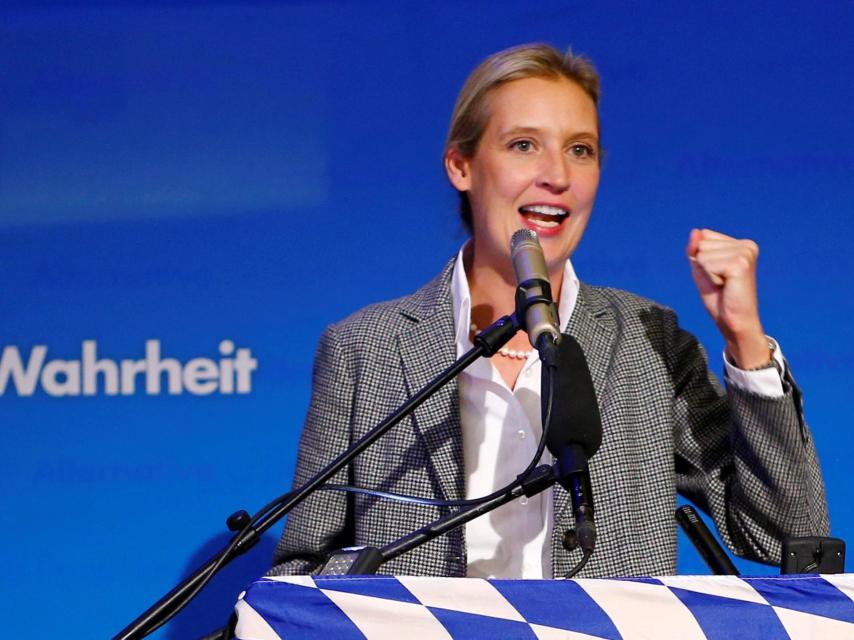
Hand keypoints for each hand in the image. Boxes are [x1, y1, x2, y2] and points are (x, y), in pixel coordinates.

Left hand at [686, 228, 770, 368]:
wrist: (734, 322)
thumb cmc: (720, 298)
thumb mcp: (701, 269)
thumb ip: (695, 249)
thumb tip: (696, 231)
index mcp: (741, 244)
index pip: (704, 236)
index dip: (702, 259)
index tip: (718, 275)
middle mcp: (747, 245)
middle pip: (702, 244)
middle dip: (704, 267)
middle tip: (721, 283)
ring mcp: (745, 253)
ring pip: (703, 254)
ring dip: (708, 273)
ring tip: (724, 285)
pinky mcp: (741, 264)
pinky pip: (706, 263)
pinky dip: (710, 277)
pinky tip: (726, 286)